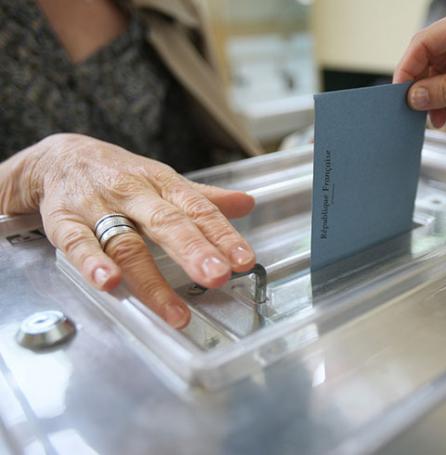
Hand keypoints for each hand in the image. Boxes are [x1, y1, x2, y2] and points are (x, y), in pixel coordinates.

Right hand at [2, 133, 255, 327]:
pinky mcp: (64, 220)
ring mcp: (97, 206)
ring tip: (173, 308)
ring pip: (126, 243)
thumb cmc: (120, 175)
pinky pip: (77, 243)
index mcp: (163, 184)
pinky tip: (109, 282)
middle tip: (217, 276)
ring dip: (150, 279)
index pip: (198, 209)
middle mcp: (133, 193)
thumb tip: (247, 203)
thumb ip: (203, 199)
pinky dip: (92, 263)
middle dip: (194, 251)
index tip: (243, 260)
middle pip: (166, 223)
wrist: (58, 157)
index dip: (223, 235)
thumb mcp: (164, 180)